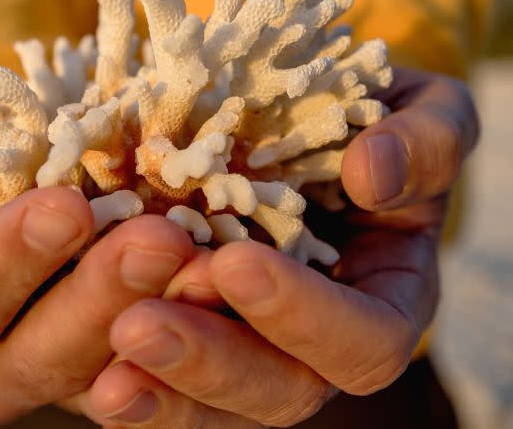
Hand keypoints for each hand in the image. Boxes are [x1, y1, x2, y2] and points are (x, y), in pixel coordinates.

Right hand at [0, 122, 209, 425]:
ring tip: (211, 264)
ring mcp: (73, 383)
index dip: (6, 260)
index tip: (63, 204)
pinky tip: (238, 291)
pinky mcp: (138, 379)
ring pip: (118, 375)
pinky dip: (209, 337)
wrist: (43, 172)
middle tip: (158, 237)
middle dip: (102, 296)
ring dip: (169, 326)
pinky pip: (174, 377)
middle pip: (44, 356)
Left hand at [83, 68, 479, 427]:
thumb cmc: (376, 119)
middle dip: (209, 363)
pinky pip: (162, 380)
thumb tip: (372, 175)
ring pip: (213, 408)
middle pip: (279, 393)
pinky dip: (123, 376)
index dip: (304, 317)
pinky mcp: (194, 338)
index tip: (236, 264)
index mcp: (386, 300)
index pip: (365, 341)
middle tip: (139, 326)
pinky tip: (87, 364)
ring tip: (104, 353)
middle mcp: (319, 345)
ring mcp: (254, 349)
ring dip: (157, 386)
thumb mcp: (425, 113)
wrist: (310, 119)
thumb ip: (425, 142)